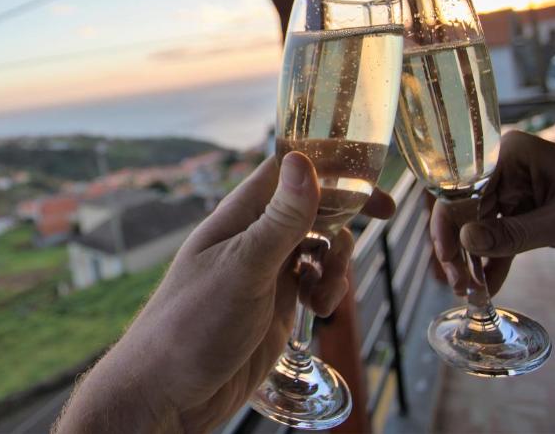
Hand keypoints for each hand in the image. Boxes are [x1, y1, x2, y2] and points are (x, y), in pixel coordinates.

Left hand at [54, 152, 394, 433]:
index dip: (330, 165)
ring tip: (326, 293)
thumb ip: (279, 220)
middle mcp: (253, 237)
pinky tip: (320, 311)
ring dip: (338, 262)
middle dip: (345, 215)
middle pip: (313, 206)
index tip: (368, 174)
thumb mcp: (244, 268)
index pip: (287, 170)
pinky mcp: (275, 304)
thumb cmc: (192, 324)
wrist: (170, 393)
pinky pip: (316, 281)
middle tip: (383, 217)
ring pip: (320, 246)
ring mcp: (266, 271)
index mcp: (239, 216)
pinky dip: (329, 290)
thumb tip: (302, 162)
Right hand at [432, 130, 554, 295]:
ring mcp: (513, 194)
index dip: (448, 222)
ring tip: (468, 291)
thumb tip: (466, 240)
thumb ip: (514, 233)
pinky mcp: (523, 217)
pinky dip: (490, 264)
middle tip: (457, 282)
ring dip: (469, 259)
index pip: (462, 185)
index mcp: (512, 154)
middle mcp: (505, 170)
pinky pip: (496, 240)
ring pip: (474, 227)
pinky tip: (486, 287)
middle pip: (462, 208)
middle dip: (456, 246)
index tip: (448, 257)